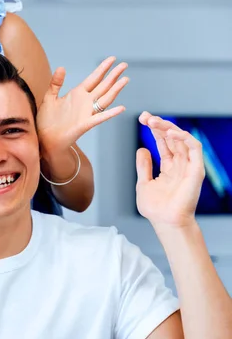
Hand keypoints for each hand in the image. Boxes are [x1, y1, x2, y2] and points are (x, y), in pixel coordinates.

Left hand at [36, 57, 128, 154]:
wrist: (45, 139)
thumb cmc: (47, 121)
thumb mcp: (49, 98)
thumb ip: (56, 83)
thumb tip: (61, 67)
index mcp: (77, 94)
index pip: (94, 78)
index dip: (103, 69)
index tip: (112, 59)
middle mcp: (85, 102)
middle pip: (103, 86)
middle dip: (113, 75)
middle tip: (124, 64)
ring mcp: (86, 113)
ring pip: (105, 99)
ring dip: (115, 90)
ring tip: (125, 79)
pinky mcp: (85, 124)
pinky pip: (100, 118)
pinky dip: (110, 113)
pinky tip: (121, 108)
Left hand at [136, 112, 204, 227]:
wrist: (165, 222)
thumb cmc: (155, 208)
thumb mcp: (143, 183)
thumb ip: (144, 166)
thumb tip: (142, 149)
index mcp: (169, 167)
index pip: (164, 143)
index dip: (154, 130)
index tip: (142, 119)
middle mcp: (181, 164)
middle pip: (172, 138)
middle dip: (159, 125)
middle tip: (145, 116)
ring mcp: (189, 166)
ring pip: (182, 139)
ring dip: (168, 128)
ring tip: (152, 121)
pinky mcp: (196, 170)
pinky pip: (194, 148)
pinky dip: (183, 137)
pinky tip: (169, 132)